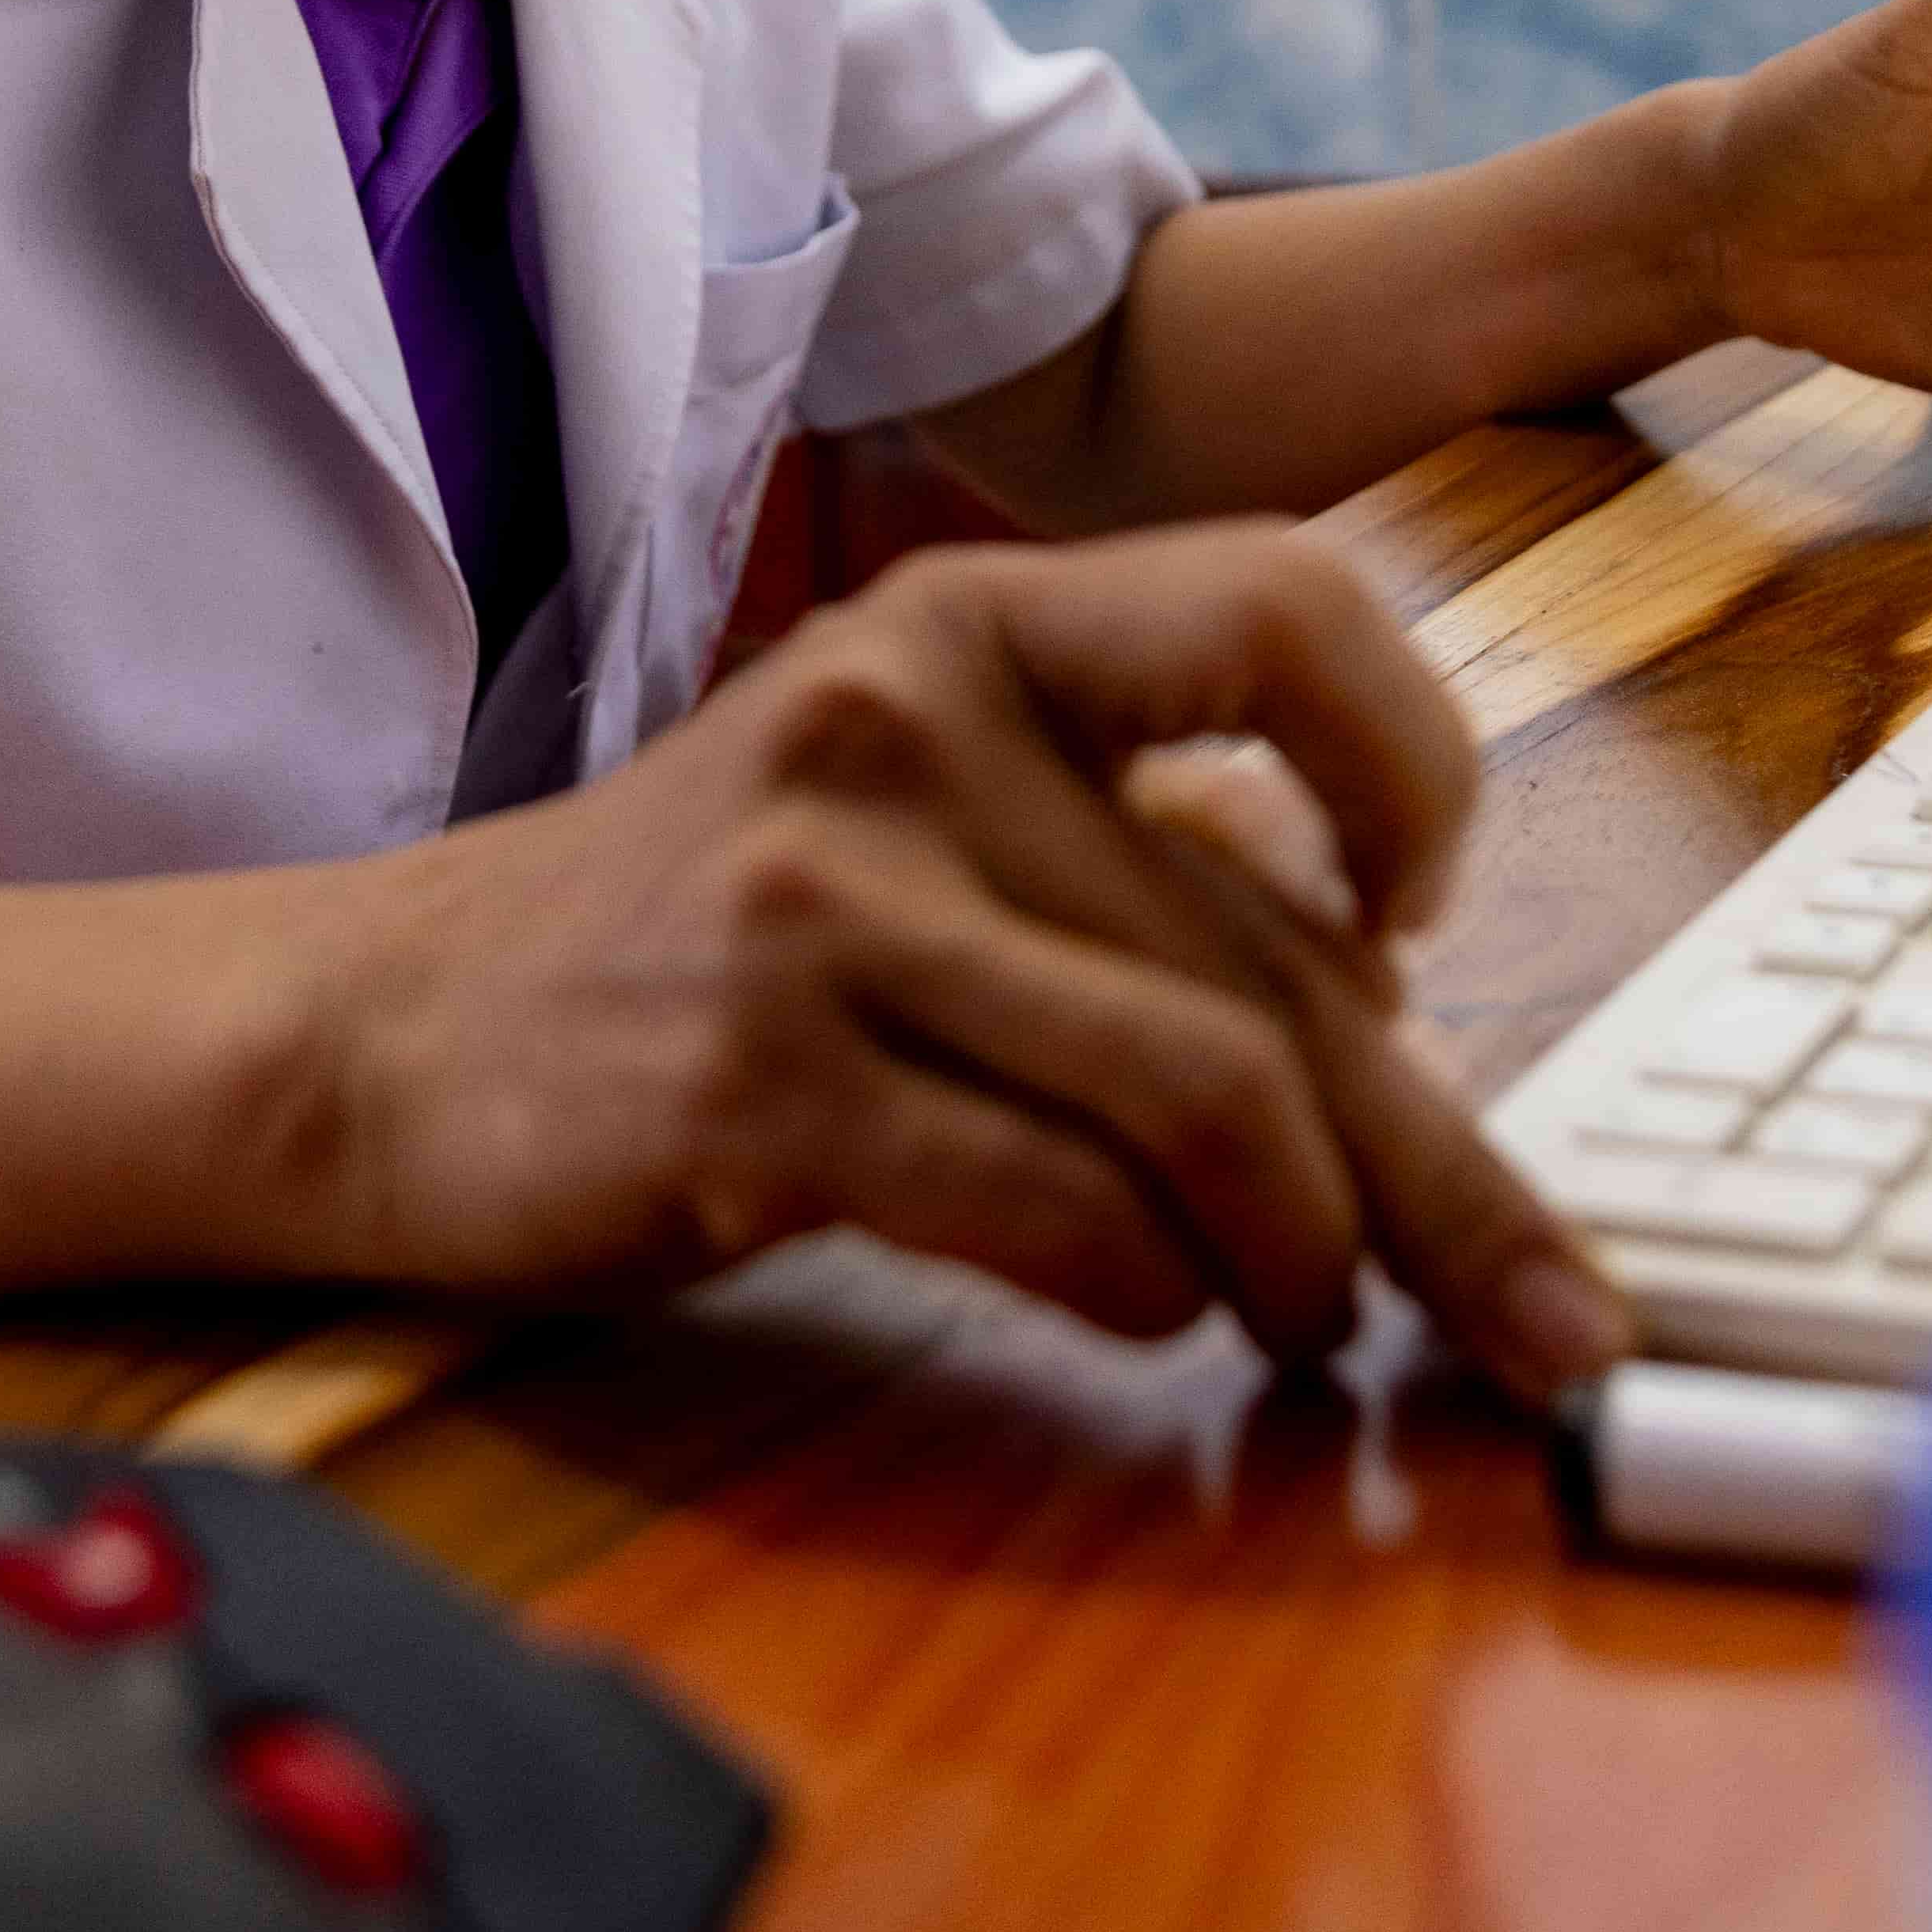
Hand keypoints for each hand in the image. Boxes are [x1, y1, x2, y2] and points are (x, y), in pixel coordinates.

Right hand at [267, 525, 1626, 1400]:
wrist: (374, 1030)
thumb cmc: (688, 937)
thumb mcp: (899, 804)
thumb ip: (1119, 856)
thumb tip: (1396, 997)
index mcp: (968, 618)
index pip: (1295, 610)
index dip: (1419, 770)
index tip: (1424, 926)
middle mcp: (905, 721)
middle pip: (1286, 961)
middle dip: (1455, 1179)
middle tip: (1557, 1321)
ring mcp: (829, 901)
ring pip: (1207, 1101)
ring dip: (1309, 1259)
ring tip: (1306, 1319)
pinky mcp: (764, 1085)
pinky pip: (1066, 1217)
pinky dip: (1152, 1296)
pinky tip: (1145, 1310)